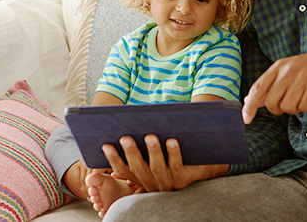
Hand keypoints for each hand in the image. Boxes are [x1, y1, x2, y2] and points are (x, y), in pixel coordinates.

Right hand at [101, 134, 228, 191]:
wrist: (201, 164)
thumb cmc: (172, 152)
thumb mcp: (155, 149)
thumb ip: (141, 142)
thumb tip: (123, 124)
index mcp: (142, 176)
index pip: (123, 169)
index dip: (113, 159)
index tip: (105, 145)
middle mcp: (152, 182)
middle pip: (138, 169)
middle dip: (131, 152)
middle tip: (125, 138)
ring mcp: (167, 182)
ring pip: (157, 168)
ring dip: (152, 152)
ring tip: (150, 136)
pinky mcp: (182, 180)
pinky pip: (176, 165)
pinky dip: (173, 153)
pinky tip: (172, 140)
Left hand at [242, 48, 306, 122]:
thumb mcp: (287, 71)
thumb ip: (270, 85)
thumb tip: (249, 100)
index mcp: (278, 67)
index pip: (258, 88)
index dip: (250, 106)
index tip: (246, 119)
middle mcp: (287, 71)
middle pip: (271, 103)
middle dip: (278, 109)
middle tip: (289, 103)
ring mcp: (302, 78)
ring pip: (287, 107)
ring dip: (295, 109)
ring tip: (302, 98)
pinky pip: (304, 107)